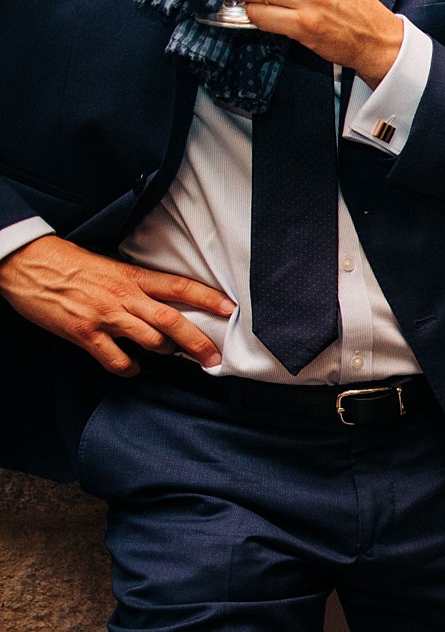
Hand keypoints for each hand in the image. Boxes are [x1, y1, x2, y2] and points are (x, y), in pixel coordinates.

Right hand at [0, 236, 228, 374]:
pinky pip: (117, 360)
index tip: (231, 309)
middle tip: (215, 359)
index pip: (180, 287)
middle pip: (173, 320)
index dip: (208, 298)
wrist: (26, 263)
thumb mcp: (110, 267)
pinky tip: (133, 366)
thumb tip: (163, 301)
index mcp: (132, 277)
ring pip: (151, 341)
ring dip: (166, 353)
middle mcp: (124, 297)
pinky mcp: (85, 334)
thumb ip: (137, 284)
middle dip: (199, 342)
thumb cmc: (69, 264)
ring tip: (169, 354)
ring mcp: (105, 316)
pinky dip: (129, 368)